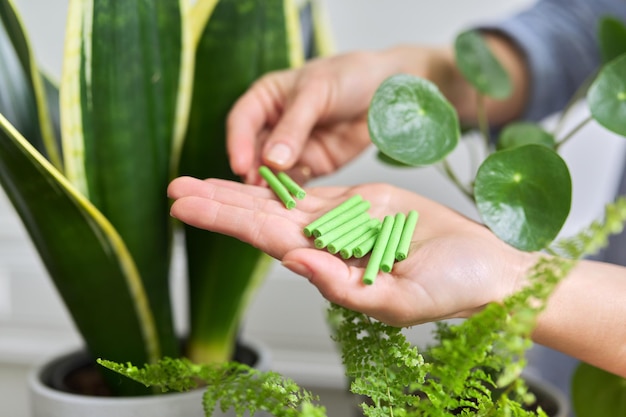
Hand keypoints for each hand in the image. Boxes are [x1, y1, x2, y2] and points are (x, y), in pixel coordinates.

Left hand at [168, 176, 530, 326]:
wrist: (481, 267)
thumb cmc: (452, 289)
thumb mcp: (402, 301)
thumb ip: (347, 289)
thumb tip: (295, 264)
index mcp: (328, 267)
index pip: (264, 240)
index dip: (224, 220)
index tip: (185, 206)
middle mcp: (324, 244)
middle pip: (259, 219)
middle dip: (216, 203)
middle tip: (173, 188)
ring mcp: (338, 223)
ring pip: (277, 202)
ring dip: (238, 190)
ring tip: (197, 179)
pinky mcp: (358, 203)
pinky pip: (308, 191)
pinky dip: (278, 182)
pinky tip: (252, 176)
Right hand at [227, 51, 379, 184]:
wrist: (387, 92)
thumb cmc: (349, 76)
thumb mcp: (317, 92)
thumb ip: (294, 126)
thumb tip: (271, 160)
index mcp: (266, 99)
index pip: (242, 122)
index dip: (238, 144)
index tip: (241, 164)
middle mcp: (274, 126)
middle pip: (254, 152)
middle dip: (253, 171)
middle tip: (255, 188)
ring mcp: (292, 149)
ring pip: (272, 171)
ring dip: (270, 185)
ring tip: (272, 198)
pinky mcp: (312, 165)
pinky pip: (296, 182)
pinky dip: (292, 192)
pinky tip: (292, 200)